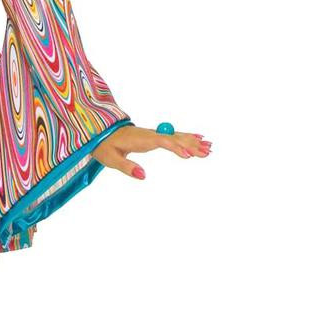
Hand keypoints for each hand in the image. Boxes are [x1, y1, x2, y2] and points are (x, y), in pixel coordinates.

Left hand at [92, 125, 211, 180]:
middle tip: (206, 153)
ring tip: (209, 147)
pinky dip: (187, 137)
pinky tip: (199, 138)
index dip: (175, 147)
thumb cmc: (104, 146)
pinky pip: (173, 135)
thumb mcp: (111, 159)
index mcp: (140, 139)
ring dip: (192, 141)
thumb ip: (127, 167)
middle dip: (190, 145)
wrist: (100, 133)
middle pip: (173, 138)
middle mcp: (150, 134)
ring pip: (176, 136)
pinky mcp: (154, 136)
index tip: (188, 155)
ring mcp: (153, 134)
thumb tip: (144, 176)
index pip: (161, 141)